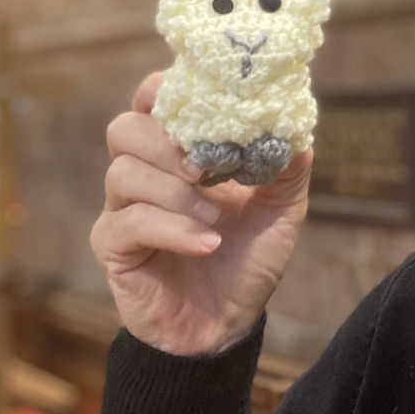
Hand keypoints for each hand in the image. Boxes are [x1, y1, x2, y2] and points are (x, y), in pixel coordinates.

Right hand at [91, 73, 309, 354]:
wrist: (229, 322)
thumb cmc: (249, 258)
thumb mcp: (281, 211)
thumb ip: (288, 170)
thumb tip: (300, 134)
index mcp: (180, 155)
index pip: (152, 105)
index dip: (163, 92)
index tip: (193, 96)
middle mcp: (146, 175)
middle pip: (124, 130)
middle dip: (165, 141)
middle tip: (205, 166)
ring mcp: (123, 210)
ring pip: (123, 174)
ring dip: (174, 191)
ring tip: (214, 214)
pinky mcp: (114, 248)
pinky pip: (128, 223)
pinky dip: (172, 229)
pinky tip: (207, 243)